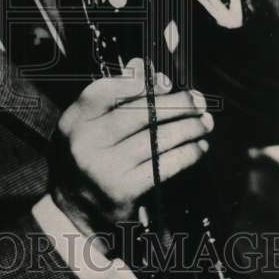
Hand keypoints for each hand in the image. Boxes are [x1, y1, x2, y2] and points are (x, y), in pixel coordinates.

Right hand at [51, 58, 212, 233]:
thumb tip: (141, 66)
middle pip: (137, 114)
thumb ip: (112, 97)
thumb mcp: (88, 126)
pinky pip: (164, 165)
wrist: (73, 211)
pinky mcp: (124, 190)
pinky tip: (198, 146)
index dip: (135, 82)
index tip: (165, 81)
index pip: (102, 92)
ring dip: (188, 128)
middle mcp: (85, 143)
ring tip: (205, 122)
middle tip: (198, 100)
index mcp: (73, 122)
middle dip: (175, 104)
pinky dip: (186, 153)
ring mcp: (104, 168)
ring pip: (156, 139)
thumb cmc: (86, 159)